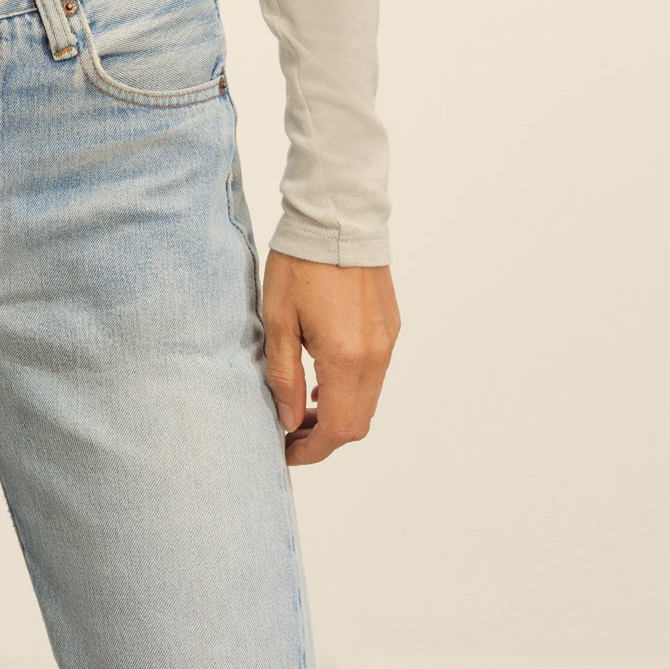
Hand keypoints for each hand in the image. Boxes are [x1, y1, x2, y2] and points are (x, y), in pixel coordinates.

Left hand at [262, 252, 399, 465]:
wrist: (337, 218)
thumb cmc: (301, 264)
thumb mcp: (278, 320)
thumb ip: (284, 376)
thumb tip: (289, 420)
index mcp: (346, 357)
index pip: (339, 429)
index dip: (312, 449)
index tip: (286, 450)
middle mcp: (375, 355)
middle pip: (358, 422)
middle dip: (325, 436)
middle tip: (291, 430)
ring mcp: (388, 341)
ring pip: (369, 399)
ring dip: (339, 412)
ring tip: (303, 403)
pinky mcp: (391, 327)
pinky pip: (376, 374)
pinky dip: (352, 387)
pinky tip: (323, 374)